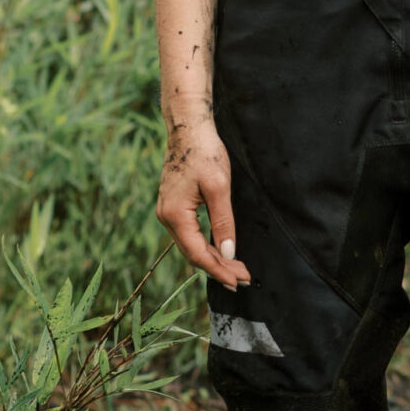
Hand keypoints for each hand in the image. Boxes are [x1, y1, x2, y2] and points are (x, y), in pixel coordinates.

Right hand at [154, 118, 250, 286]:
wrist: (188, 128)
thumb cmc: (204, 152)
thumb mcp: (219, 188)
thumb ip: (223, 222)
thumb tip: (228, 253)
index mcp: (175, 215)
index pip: (198, 254)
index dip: (218, 270)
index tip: (237, 282)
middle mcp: (166, 217)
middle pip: (193, 253)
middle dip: (218, 268)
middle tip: (243, 279)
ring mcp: (168, 211)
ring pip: (191, 245)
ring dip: (213, 259)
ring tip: (236, 269)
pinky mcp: (174, 206)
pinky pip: (190, 234)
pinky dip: (206, 245)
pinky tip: (220, 251)